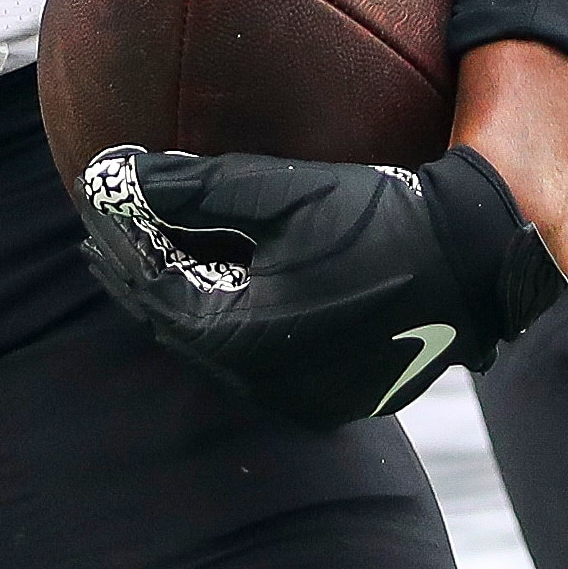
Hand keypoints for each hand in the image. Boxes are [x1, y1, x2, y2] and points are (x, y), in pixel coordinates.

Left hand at [75, 143, 560, 429]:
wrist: (472, 256)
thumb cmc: (377, 216)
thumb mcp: (280, 191)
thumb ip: (194, 186)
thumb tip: (116, 172)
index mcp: (249, 342)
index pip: (156, 296)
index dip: (120, 248)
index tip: (95, 208)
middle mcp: (272, 385)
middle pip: (181, 329)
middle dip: (138, 279)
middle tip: (105, 240)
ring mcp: (307, 396)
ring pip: (219, 347)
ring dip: (183, 300)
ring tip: (157, 257)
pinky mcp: (336, 392)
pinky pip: (260, 356)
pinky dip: (229, 316)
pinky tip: (226, 281)